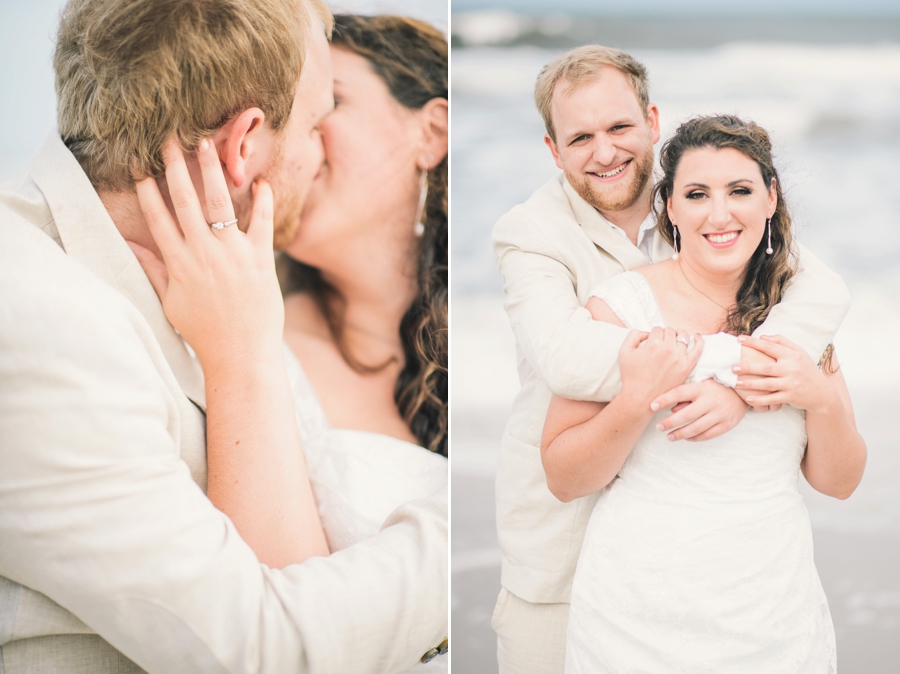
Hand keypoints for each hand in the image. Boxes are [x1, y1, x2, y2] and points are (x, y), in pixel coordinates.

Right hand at [128, 138, 282, 373]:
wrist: (241, 354)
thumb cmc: (204, 332)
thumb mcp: (171, 302)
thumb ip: (153, 269)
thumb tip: (129, 244)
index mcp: (179, 263)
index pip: (158, 217)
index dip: (148, 190)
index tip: (142, 166)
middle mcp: (204, 253)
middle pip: (185, 201)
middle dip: (176, 167)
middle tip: (170, 140)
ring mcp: (234, 254)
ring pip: (220, 202)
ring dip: (213, 170)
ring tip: (209, 143)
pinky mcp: (261, 259)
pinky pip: (262, 222)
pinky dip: (262, 200)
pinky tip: (260, 181)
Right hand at [619, 328, 703, 406]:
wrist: (640, 397)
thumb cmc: (631, 376)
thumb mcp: (624, 352)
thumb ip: (634, 335)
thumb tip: (647, 332)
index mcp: (653, 344)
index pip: (657, 329)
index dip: (653, 334)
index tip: (651, 341)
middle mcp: (668, 349)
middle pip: (669, 331)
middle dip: (664, 335)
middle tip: (660, 344)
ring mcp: (679, 358)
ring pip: (683, 337)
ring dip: (678, 336)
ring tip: (674, 340)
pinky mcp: (686, 367)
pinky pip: (698, 349)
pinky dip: (699, 341)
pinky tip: (697, 337)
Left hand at [650, 379, 747, 441]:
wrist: (744, 389)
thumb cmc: (715, 385)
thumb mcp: (700, 383)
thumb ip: (685, 395)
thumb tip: (671, 409)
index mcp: (702, 387)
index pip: (679, 392)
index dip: (664, 399)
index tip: (652, 406)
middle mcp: (711, 401)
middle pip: (686, 415)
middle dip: (669, 422)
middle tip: (658, 427)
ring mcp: (720, 413)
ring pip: (696, 428)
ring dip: (680, 434)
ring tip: (669, 436)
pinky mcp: (728, 423)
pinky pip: (708, 434)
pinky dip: (695, 438)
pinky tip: (686, 438)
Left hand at [734, 334, 831, 411]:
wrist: (821, 392)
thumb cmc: (805, 369)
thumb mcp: (799, 353)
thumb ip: (782, 342)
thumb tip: (762, 337)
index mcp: (792, 356)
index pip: (770, 347)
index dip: (754, 343)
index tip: (739, 339)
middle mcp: (791, 369)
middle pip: (766, 367)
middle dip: (748, 367)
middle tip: (733, 367)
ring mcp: (791, 384)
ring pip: (767, 384)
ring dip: (751, 384)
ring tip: (736, 383)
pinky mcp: (790, 397)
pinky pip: (773, 399)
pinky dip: (761, 400)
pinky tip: (749, 399)